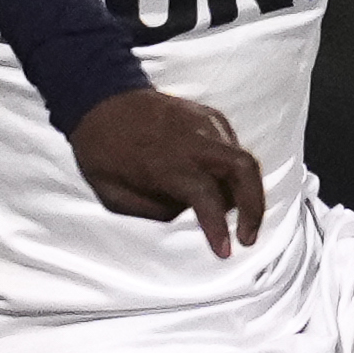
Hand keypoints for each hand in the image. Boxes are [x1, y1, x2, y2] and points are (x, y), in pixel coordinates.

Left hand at [68, 86, 266, 258]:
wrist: (99, 100)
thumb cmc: (101, 152)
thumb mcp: (116, 195)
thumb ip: (156, 209)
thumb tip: (187, 216)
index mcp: (165, 162)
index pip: (206, 196)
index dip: (218, 227)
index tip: (225, 252)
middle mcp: (192, 139)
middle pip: (243, 169)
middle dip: (255, 208)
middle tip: (247, 236)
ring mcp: (204, 123)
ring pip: (242, 159)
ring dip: (245, 191)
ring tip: (231, 216)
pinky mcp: (209, 116)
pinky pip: (232, 147)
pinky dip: (232, 171)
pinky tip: (216, 185)